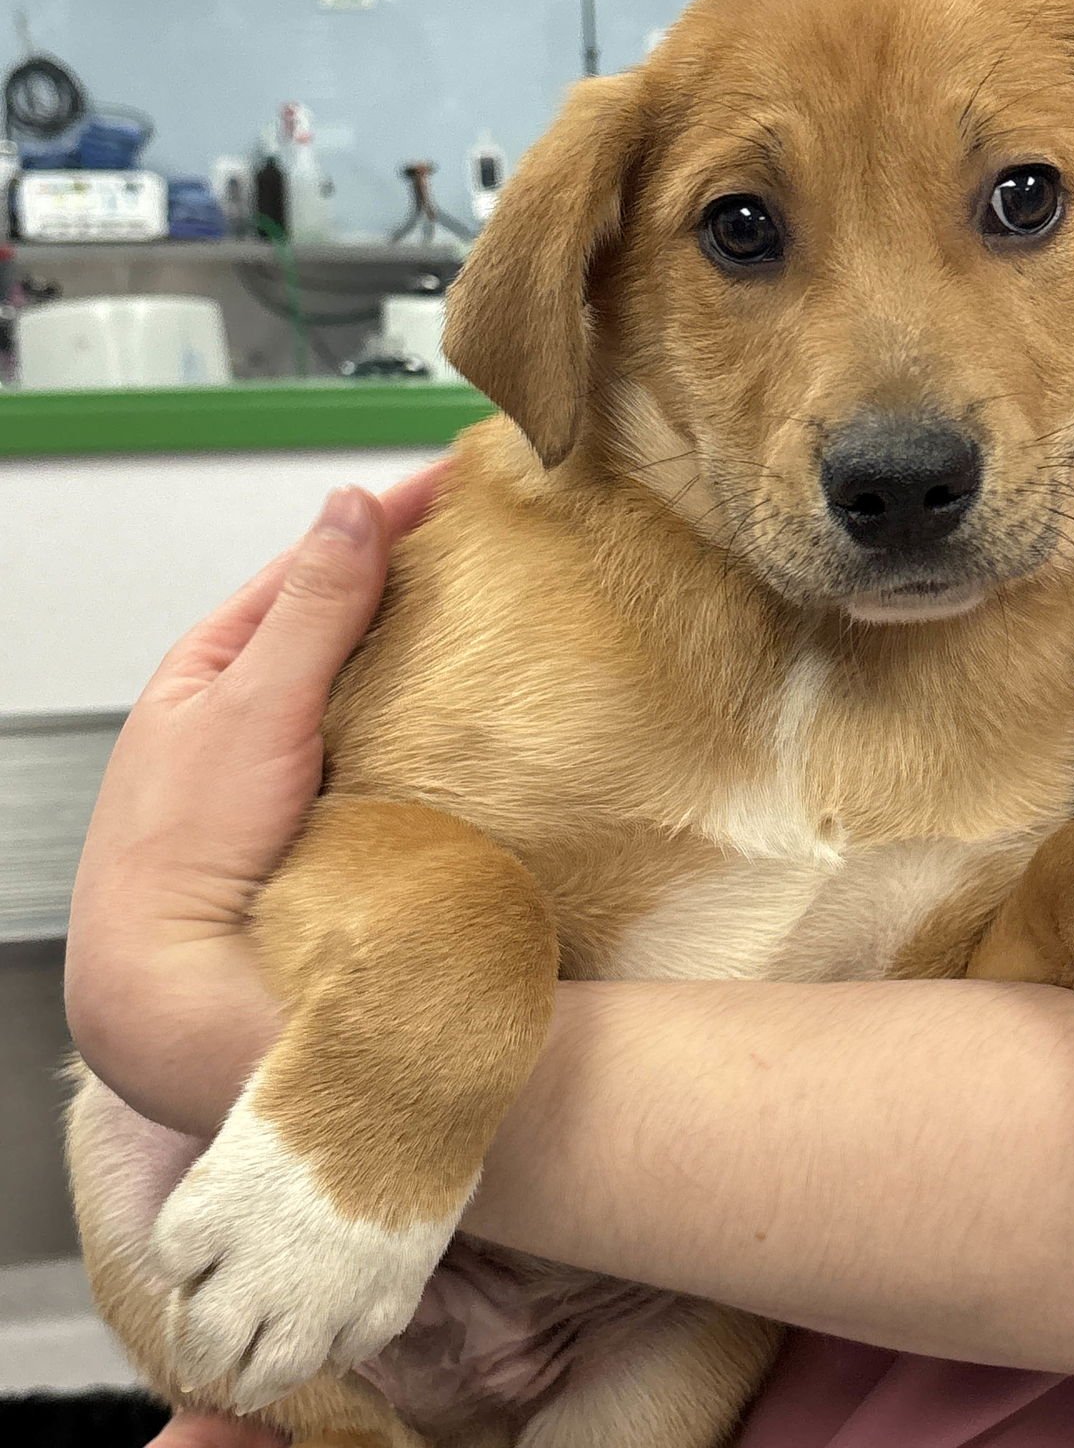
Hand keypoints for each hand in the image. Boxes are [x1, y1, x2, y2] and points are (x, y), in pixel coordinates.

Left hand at [65, 463, 446, 1136]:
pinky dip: (430, 719)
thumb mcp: (251, 705)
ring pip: (374, 685)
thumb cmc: (182, 851)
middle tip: (493, 543)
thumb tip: (350, 510)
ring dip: (427, 653)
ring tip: (496, 617)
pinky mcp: (336, 811)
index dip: (386, 518)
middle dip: (416, 578)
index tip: (457, 484)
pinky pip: (391, 744)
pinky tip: (469, 717)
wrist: (180, 985)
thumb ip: (311, 609)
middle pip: (349, 621)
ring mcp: (297, 762)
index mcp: (216, 665)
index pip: (316, 564)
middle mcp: (255, 708)